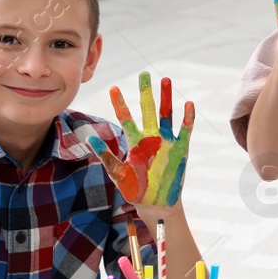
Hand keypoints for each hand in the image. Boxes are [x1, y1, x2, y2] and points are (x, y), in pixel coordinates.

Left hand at [89, 72, 193, 206]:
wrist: (156, 204)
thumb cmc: (136, 189)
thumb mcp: (118, 174)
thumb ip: (106, 156)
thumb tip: (89, 139)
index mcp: (135, 141)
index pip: (126, 117)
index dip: (120, 103)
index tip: (113, 88)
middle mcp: (151, 137)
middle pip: (148, 109)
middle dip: (146, 92)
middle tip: (143, 74)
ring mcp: (167, 141)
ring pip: (166, 114)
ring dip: (166, 98)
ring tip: (165, 80)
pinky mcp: (181, 148)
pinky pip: (185, 129)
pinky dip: (187, 117)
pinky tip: (188, 103)